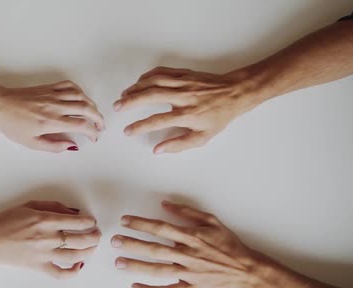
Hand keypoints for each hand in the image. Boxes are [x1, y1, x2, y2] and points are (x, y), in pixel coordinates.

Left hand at [0, 80, 104, 152]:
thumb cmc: (12, 124)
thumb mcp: (31, 143)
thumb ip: (54, 146)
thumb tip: (72, 146)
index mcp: (50, 122)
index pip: (81, 125)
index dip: (92, 131)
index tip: (95, 137)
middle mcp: (54, 106)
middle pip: (86, 108)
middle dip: (98, 118)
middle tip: (100, 126)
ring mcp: (52, 95)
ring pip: (81, 96)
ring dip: (92, 105)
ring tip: (94, 113)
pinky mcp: (48, 87)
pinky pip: (70, 86)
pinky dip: (80, 91)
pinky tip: (81, 98)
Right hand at [0, 200, 100, 278]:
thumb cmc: (6, 222)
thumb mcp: (29, 205)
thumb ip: (53, 206)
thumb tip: (72, 212)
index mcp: (45, 220)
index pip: (77, 222)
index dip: (89, 222)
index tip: (91, 221)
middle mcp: (48, 238)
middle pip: (80, 239)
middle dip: (94, 236)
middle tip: (97, 233)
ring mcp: (44, 254)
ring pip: (75, 256)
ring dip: (89, 251)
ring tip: (93, 246)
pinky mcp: (40, 267)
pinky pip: (61, 273)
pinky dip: (73, 271)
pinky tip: (79, 265)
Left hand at [111, 200, 264, 287]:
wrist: (247, 270)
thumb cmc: (229, 245)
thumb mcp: (211, 221)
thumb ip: (187, 212)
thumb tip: (165, 204)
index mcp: (191, 237)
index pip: (161, 228)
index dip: (141, 224)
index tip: (125, 221)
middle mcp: (187, 255)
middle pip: (155, 249)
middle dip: (132, 244)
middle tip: (115, 241)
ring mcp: (188, 273)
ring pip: (158, 270)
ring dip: (136, 266)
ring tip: (119, 262)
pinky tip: (135, 287)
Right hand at [114, 66, 260, 153]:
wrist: (236, 92)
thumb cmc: (219, 116)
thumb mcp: (203, 137)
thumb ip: (178, 144)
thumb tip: (157, 150)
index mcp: (188, 114)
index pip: (157, 121)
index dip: (140, 126)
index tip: (128, 131)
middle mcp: (183, 97)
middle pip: (151, 96)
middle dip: (131, 102)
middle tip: (117, 107)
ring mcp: (183, 82)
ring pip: (154, 81)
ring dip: (136, 88)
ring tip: (124, 96)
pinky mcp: (184, 73)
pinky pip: (161, 72)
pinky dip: (147, 76)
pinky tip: (139, 83)